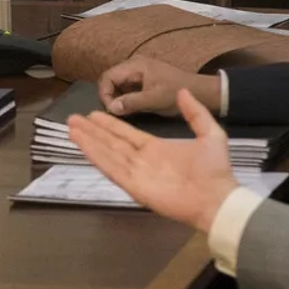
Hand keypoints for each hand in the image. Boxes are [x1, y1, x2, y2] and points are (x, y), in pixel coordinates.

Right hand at [67, 91, 240, 232]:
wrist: (217, 197)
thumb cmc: (214, 169)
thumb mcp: (210, 133)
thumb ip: (195, 113)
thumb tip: (183, 91)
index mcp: (155, 148)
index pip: (126, 134)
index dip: (109, 124)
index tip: (93, 114)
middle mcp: (141, 160)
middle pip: (111, 142)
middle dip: (92, 130)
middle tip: (73, 118)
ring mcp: (136, 173)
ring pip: (107, 153)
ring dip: (88, 141)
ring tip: (71, 128)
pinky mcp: (133, 186)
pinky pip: (111, 168)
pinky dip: (95, 156)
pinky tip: (82, 144)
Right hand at [97, 58, 218, 117]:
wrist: (199, 91)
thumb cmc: (177, 93)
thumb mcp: (154, 99)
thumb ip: (132, 102)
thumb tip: (111, 108)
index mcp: (136, 66)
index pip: (107, 77)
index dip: (104, 94)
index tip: (111, 110)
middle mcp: (134, 65)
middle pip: (110, 80)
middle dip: (109, 96)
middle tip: (115, 112)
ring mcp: (138, 72)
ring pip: (117, 85)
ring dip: (117, 98)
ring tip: (122, 112)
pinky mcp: (143, 80)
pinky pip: (126, 88)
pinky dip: (124, 98)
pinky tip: (129, 109)